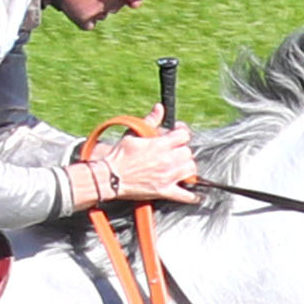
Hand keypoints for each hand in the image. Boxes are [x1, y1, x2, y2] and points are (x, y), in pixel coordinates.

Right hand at [75, 124, 205, 206]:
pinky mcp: (164, 191)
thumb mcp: (133, 134)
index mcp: (160, 145)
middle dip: (182, 151)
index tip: (178, 134)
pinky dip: (192, 196)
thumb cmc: (118, 156)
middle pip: (188, 153)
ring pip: (191, 170)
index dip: (181, 133)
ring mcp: (167, 176)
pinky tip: (194, 194)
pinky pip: (185, 196)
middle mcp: (167, 160)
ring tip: (179, 167)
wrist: (109, 177)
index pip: (184, 135)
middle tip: (174, 152)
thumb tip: (159, 108)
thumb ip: (150, 121)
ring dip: (187, 167)